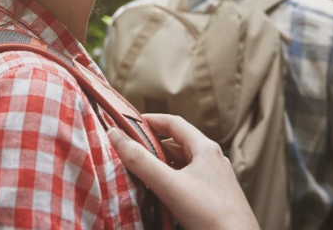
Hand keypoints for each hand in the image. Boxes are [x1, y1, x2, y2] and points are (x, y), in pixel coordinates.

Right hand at [108, 114, 259, 229]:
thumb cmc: (209, 213)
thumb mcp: (169, 185)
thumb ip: (141, 161)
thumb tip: (115, 136)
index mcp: (206, 149)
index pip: (174, 123)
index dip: (150, 120)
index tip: (129, 123)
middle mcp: (213, 159)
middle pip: (178, 144)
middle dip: (153, 145)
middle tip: (130, 150)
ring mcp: (217, 179)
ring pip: (184, 164)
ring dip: (163, 164)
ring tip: (141, 171)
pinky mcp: (216, 197)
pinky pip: (190, 180)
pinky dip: (173, 180)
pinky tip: (162, 192)